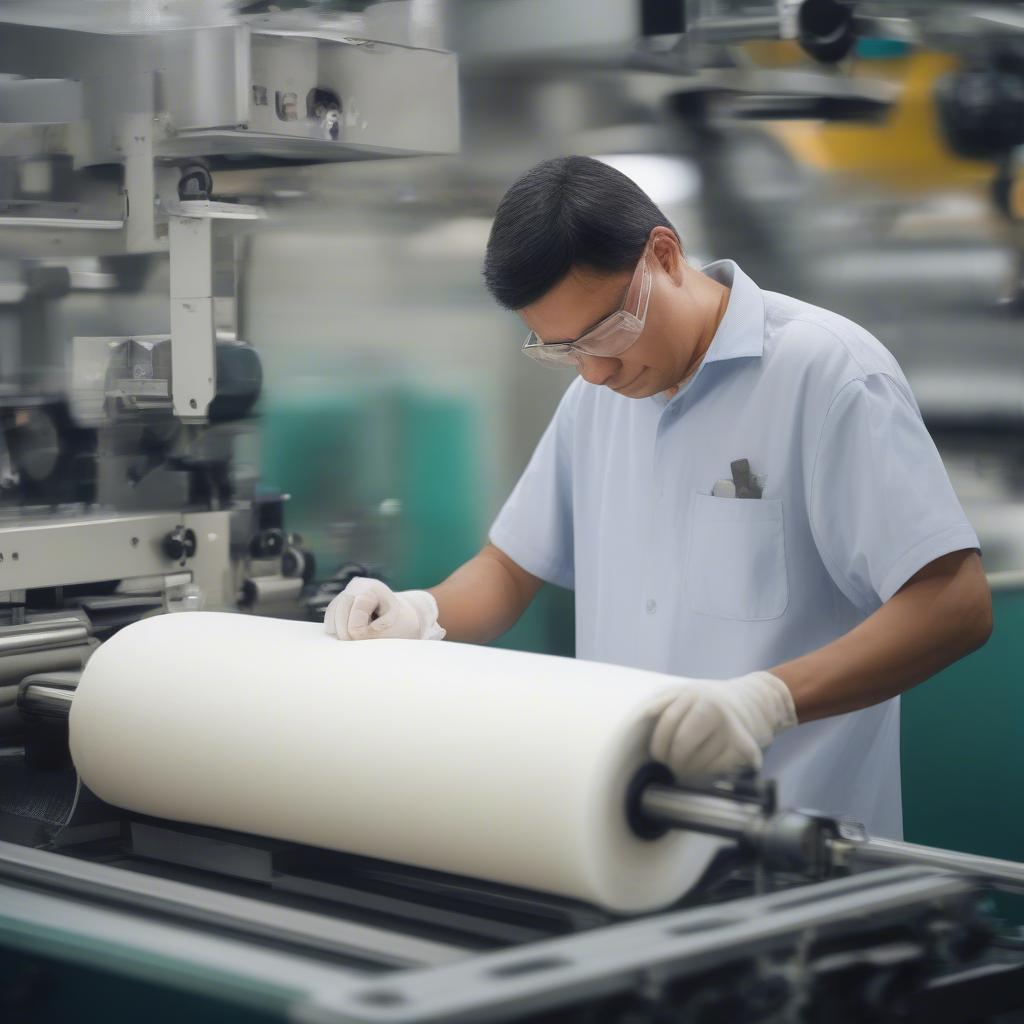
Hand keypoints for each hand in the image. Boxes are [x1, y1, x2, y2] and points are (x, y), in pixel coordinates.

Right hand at [324, 578, 445, 640]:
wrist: (400, 618)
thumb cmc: (399, 624)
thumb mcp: (393, 628)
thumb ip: (374, 632)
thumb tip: (355, 634)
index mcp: (374, 589)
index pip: (359, 606)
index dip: (357, 626)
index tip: (362, 638)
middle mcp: (357, 585)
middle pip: (342, 607)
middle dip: (345, 630)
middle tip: (352, 644)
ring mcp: (346, 591)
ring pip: (332, 612)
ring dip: (338, 630)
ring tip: (351, 641)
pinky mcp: (339, 601)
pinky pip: (330, 615)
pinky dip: (335, 628)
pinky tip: (346, 635)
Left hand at [650, 671, 795, 779]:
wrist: (755, 700)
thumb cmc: (711, 702)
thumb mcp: (685, 692)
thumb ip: (662, 703)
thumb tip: (643, 716)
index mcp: (693, 693)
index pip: (667, 722)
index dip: (659, 744)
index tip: (658, 757)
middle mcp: (713, 707)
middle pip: (682, 745)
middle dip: (673, 761)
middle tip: (672, 766)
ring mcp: (730, 727)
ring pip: (698, 762)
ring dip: (689, 771)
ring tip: (690, 767)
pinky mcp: (745, 747)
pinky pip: (716, 770)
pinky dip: (708, 774)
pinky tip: (708, 767)